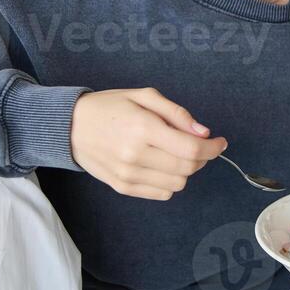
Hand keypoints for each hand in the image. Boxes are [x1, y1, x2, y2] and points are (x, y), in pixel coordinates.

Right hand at [70, 87, 226, 200]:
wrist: (70, 126)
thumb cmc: (109, 107)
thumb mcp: (143, 96)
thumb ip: (177, 113)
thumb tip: (203, 133)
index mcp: (143, 128)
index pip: (191, 148)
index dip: (213, 148)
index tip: (220, 142)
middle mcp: (136, 155)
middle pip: (188, 169)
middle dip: (202, 158)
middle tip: (197, 145)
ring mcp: (128, 174)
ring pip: (177, 184)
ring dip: (185, 171)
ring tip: (174, 153)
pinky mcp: (123, 187)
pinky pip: (162, 194)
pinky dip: (169, 182)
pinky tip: (161, 165)